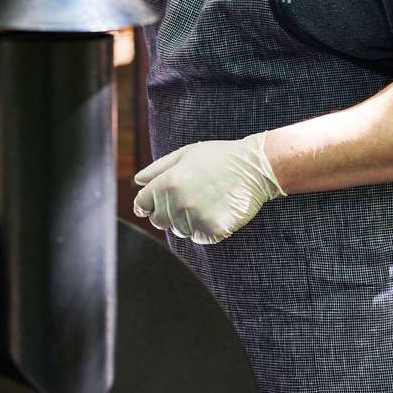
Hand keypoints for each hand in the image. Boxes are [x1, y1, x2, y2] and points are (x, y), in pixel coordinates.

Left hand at [132, 132, 284, 243]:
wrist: (255, 166)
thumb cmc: (218, 157)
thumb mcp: (185, 154)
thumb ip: (157, 169)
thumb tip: (137, 182)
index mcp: (168, 182)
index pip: (142, 204)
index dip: (147, 204)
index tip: (154, 205)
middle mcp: (180, 202)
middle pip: (159, 221)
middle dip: (168, 213)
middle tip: (188, 198)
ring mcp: (197, 217)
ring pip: (180, 230)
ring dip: (188, 221)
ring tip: (205, 201)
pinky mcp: (215, 229)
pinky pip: (199, 237)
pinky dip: (205, 229)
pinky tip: (216, 211)